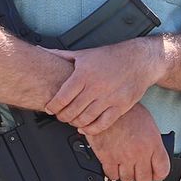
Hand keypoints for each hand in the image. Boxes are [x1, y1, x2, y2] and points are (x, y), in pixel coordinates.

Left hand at [45, 38, 163, 134]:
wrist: (139, 60)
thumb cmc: (111, 57)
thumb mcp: (84, 54)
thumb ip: (61, 55)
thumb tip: (41, 51)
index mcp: (83, 75)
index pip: (62, 97)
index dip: (53, 106)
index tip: (49, 109)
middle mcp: (95, 88)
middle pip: (71, 111)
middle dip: (62, 116)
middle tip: (59, 116)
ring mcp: (108, 99)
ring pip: (85, 119)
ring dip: (74, 123)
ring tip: (71, 120)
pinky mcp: (120, 107)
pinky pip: (102, 124)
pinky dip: (91, 129)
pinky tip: (85, 128)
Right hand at [84, 103, 170, 180]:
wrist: (107, 105)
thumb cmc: (127, 111)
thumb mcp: (148, 124)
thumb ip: (153, 143)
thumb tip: (152, 156)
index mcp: (153, 144)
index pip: (162, 171)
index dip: (158, 174)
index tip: (154, 174)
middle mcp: (140, 153)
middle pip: (144, 179)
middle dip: (142, 177)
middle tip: (138, 172)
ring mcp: (123, 156)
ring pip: (128, 180)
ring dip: (127, 176)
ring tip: (125, 169)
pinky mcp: (107, 157)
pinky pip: (111, 174)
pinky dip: (113, 173)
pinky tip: (114, 166)